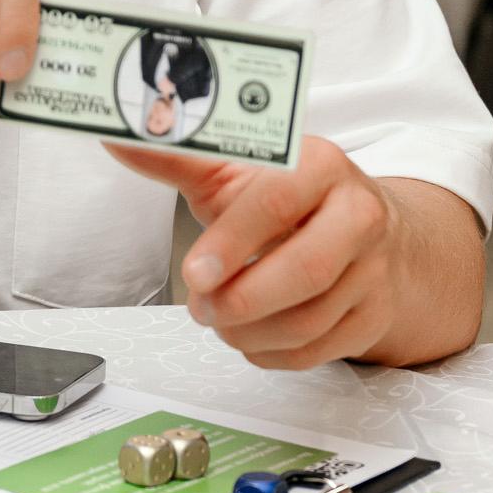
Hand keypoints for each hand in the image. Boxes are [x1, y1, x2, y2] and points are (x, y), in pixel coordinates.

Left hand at [105, 134, 394, 367]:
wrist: (369, 231)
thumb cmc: (289, 198)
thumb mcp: (237, 170)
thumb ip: (180, 158)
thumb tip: (118, 138)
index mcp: (320, 166)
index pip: (277, 204)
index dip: (232, 243)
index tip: (194, 273)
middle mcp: (358, 215)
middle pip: (306, 270)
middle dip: (241, 300)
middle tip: (200, 307)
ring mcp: (373, 269)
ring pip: (310, 321)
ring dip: (249, 332)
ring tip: (218, 320)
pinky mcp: (374, 315)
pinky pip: (318, 350)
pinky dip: (271, 353)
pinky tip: (249, 336)